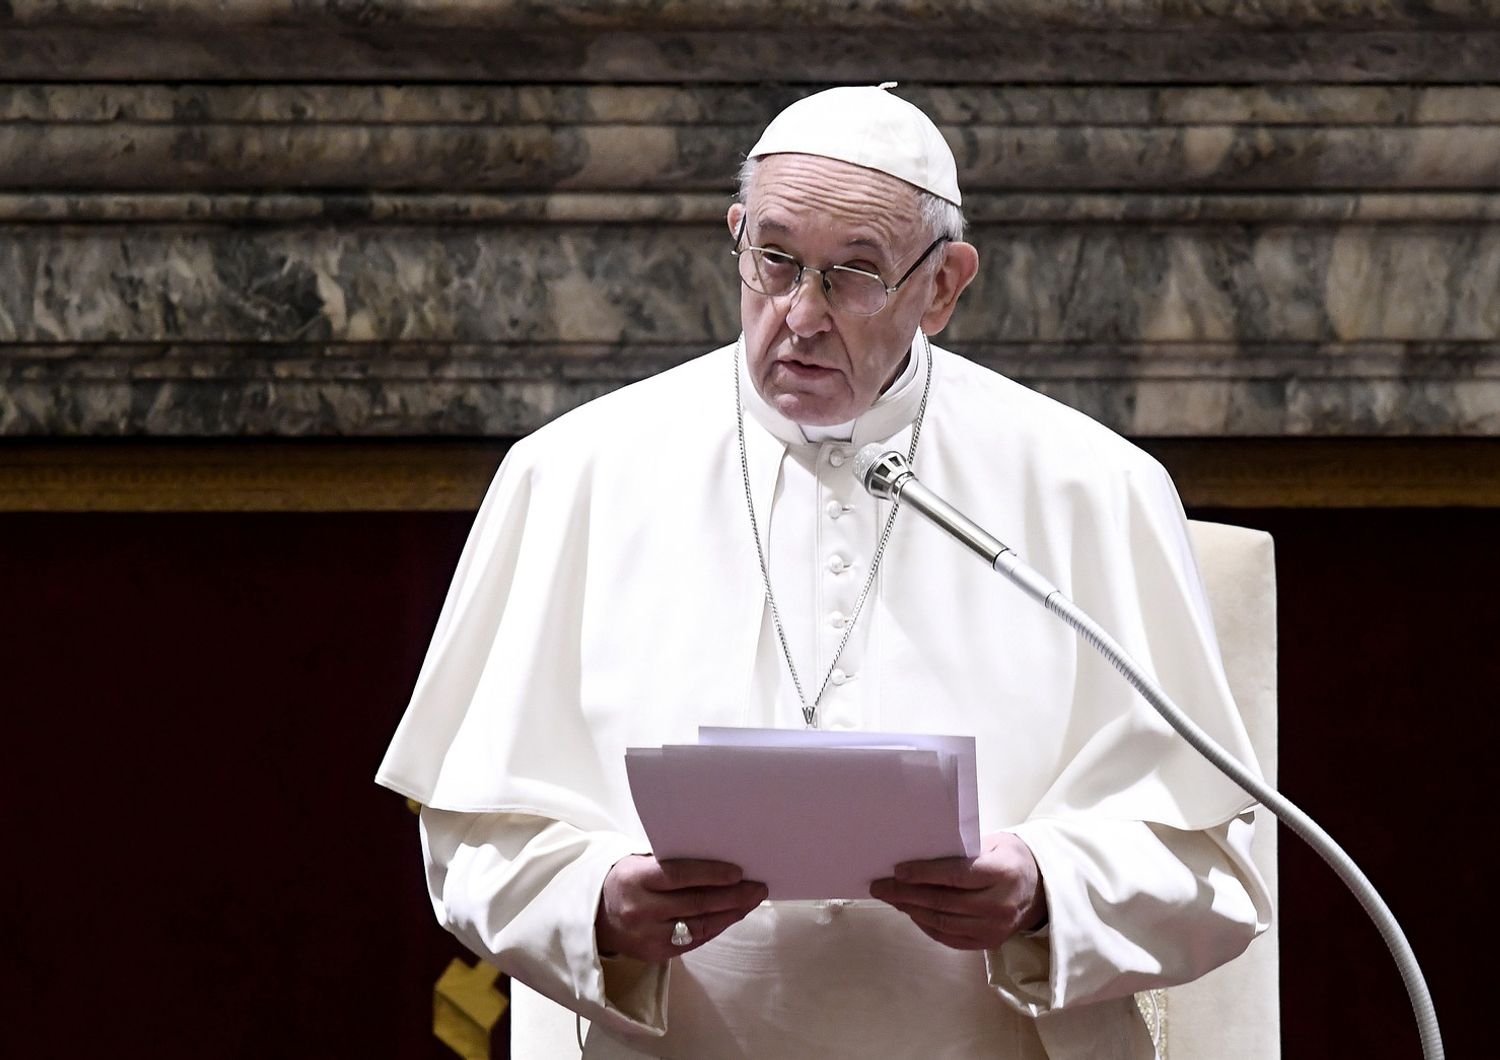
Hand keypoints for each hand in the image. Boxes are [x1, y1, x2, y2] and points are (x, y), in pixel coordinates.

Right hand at [596, 855, 767, 961]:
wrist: (596, 917)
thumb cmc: (627, 880)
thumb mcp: (639, 862)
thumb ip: (670, 863)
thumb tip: (717, 859)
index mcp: (635, 879)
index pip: (678, 876)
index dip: (711, 874)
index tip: (738, 872)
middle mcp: (640, 910)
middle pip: (695, 903)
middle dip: (732, 896)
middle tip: (758, 887)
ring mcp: (648, 936)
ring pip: (699, 926)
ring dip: (730, 913)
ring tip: (752, 901)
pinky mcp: (656, 954)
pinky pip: (694, 940)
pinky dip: (716, 927)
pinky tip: (732, 916)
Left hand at [868, 831, 1045, 949]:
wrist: (1040, 890)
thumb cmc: (1009, 859)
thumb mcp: (993, 843)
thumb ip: (962, 851)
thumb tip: (918, 855)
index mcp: (1003, 874)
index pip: (956, 875)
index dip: (924, 874)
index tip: (897, 871)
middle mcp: (1000, 905)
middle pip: (944, 901)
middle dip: (907, 894)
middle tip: (881, 886)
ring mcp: (995, 929)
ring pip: (943, 923)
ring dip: (912, 910)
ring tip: (891, 898)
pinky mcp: (989, 943)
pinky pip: (949, 937)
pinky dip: (926, 925)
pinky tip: (911, 912)